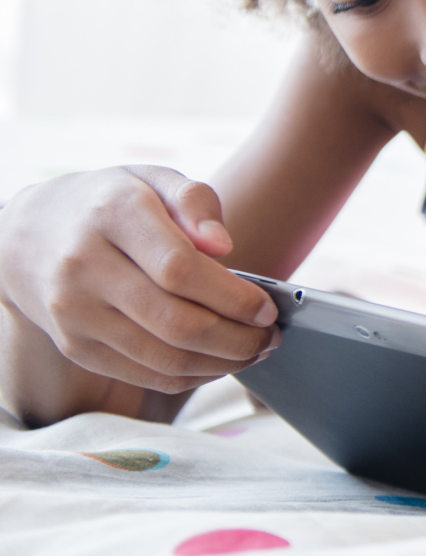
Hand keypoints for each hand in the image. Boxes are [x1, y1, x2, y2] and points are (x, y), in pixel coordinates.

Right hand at [0, 167, 278, 393]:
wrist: (25, 236)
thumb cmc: (110, 204)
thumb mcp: (152, 179)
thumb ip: (194, 202)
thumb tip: (222, 246)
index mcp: (113, 215)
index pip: (180, 269)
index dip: (233, 297)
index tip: (268, 308)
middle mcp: (85, 266)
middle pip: (177, 322)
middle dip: (238, 339)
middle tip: (270, 336)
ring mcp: (74, 312)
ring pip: (163, 357)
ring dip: (222, 364)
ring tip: (253, 350)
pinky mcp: (74, 346)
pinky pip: (144, 374)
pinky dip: (191, 375)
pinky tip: (217, 362)